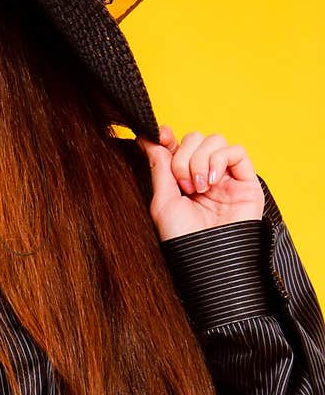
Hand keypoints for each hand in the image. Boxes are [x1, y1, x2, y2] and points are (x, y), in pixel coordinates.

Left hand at [135, 126, 263, 241]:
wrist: (206, 258)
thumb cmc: (182, 237)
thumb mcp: (162, 201)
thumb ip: (159, 168)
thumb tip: (147, 138)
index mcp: (182, 179)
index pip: (178, 145)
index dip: (169, 137)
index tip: (160, 136)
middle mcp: (204, 174)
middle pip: (195, 138)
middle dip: (184, 157)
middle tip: (184, 186)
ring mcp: (226, 176)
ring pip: (215, 140)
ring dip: (201, 160)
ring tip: (199, 187)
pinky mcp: (246, 180)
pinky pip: (237, 151)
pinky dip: (221, 160)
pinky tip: (214, 182)